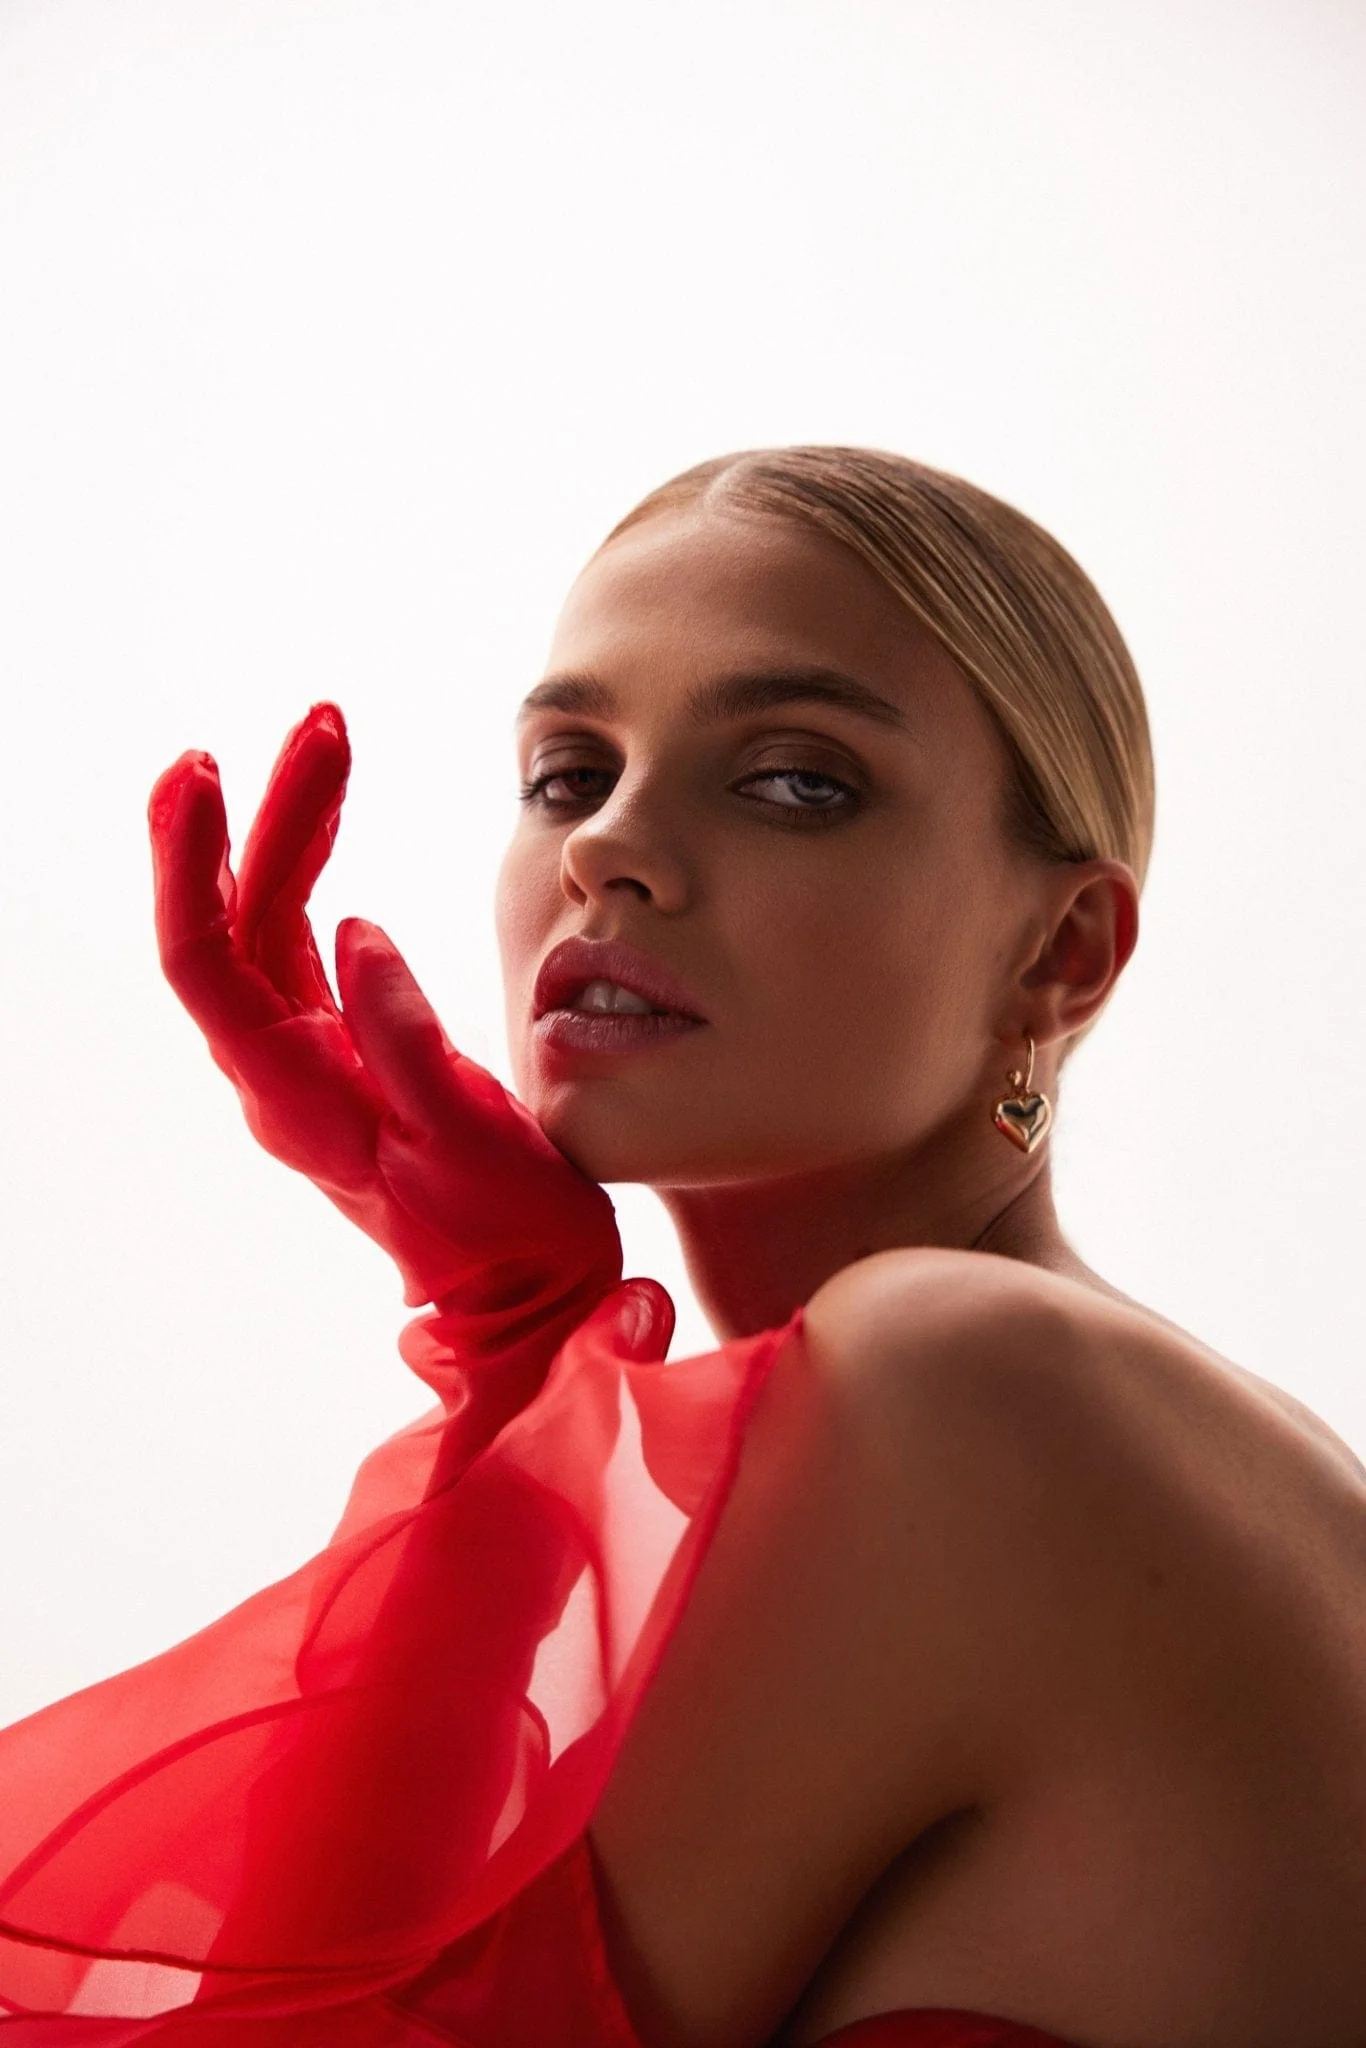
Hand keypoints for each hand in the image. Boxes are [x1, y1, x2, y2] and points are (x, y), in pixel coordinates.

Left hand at [147, 703, 620, 1308]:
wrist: (526, 1305)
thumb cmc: (508, 1237)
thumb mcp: (473, 1146)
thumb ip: (410, 1042)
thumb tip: (357, 932)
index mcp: (301, 1098)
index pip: (206, 966)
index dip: (188, 865)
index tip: (201, 770)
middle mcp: (282, 1078)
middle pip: (235, 925)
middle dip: (262, 814)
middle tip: (317, 720)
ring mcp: (305, 1065)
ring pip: (266, 926)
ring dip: (288, 828)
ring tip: (328, 738)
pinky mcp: (341, 1054)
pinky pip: (297, 946)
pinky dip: (310, 869)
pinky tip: (326, 819)